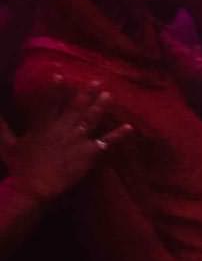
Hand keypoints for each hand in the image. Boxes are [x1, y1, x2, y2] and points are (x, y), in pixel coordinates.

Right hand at [0, 85, 132, 201]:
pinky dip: (118, 135)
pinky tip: (129, 127)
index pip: (48, 103)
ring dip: (101, 106)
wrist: (35, 187)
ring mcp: (78, 139)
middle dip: (85, 93)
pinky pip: (107, 142)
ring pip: (92, 119)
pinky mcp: (89, 152)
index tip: (60, 74)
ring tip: (109, 95)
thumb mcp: (7, 145)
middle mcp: (62, 128)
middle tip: (96, 81)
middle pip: (75, 107)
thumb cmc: (20, 167)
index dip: (54, 89)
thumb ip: (1, 127)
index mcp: (43, 125)